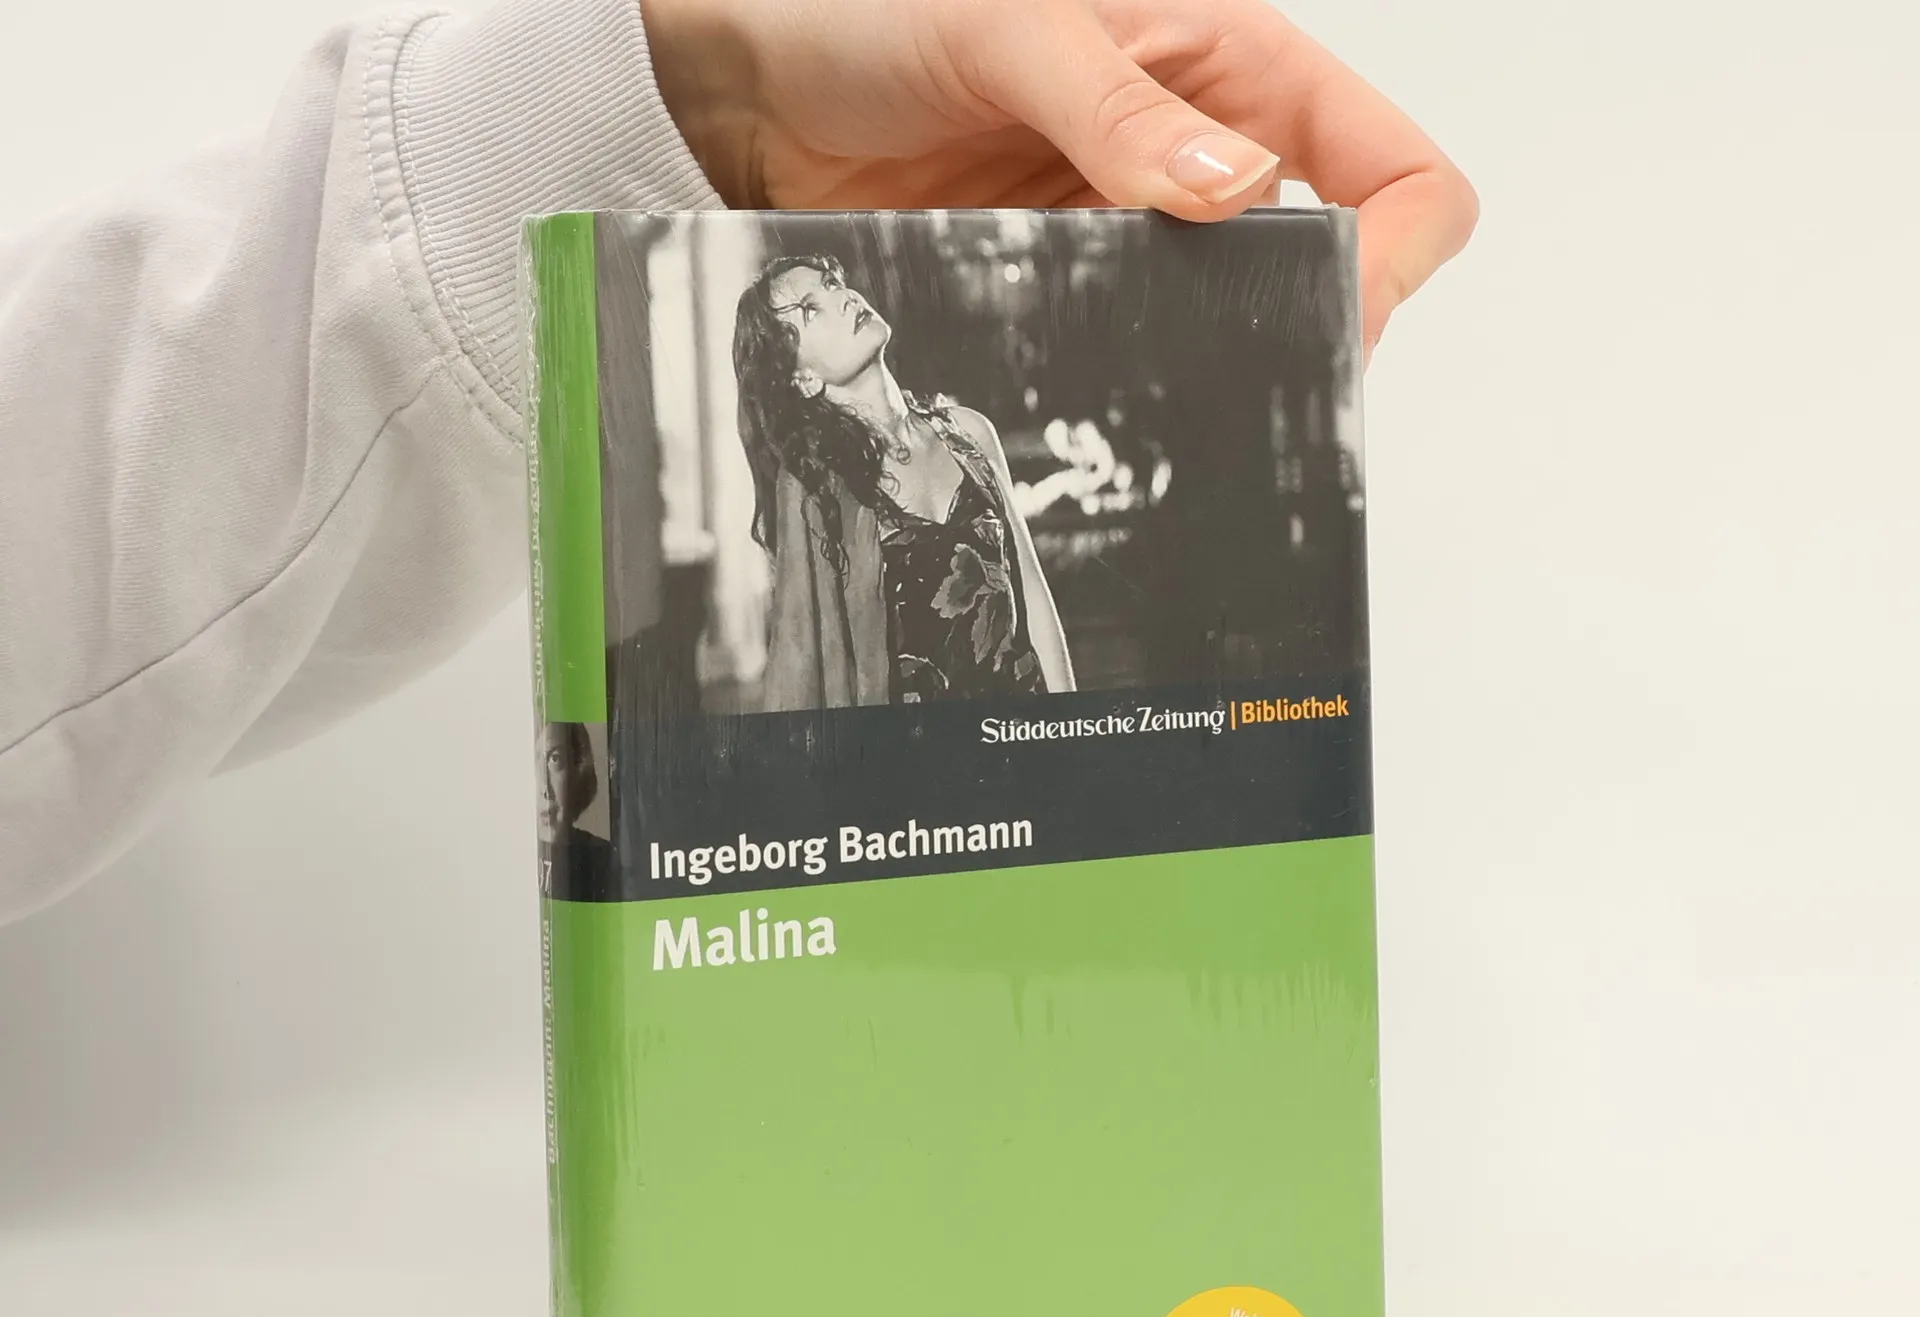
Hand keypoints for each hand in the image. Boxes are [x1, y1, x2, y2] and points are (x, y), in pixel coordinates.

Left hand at [642, 0, 1475, 354]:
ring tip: (1163, 396)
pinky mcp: (1064, 298)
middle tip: (1250, 381)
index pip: (1388, 164)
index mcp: (1228, 67)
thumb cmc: (872, 15)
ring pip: (1226, 330)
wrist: (756, 91)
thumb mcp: (1007, 32)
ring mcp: (1131, 239)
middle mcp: (1197, 159)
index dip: (1397, 246)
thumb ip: (1118, 110)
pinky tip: (1093, 402)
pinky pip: (1127, 359)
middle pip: (1324, 268)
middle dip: (1310, 329)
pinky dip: (1125, 386)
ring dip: (1209, 368)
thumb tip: (1237, 188)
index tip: (1345, 318)